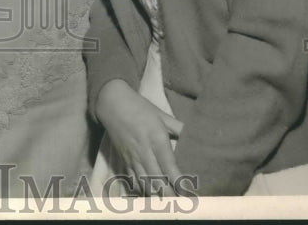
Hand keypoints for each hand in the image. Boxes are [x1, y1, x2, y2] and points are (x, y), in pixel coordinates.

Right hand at [96, 79, 183, 194]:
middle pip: (157, 178)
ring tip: (167, 205)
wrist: (112, 103)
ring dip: (156, 195)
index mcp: (156, 138)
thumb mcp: (161, 114)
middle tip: (180, 205)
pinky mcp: (124, 159)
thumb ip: (178, 127)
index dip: (178, 181)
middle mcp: (144, 151)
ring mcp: (133, 157)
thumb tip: (195, 135)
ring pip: (145, 182)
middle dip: (169, 194)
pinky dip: (141, 190)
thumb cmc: (139, 107)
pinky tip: (149, 197)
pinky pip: (132, 179)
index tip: (188, 193)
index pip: (169, 165)